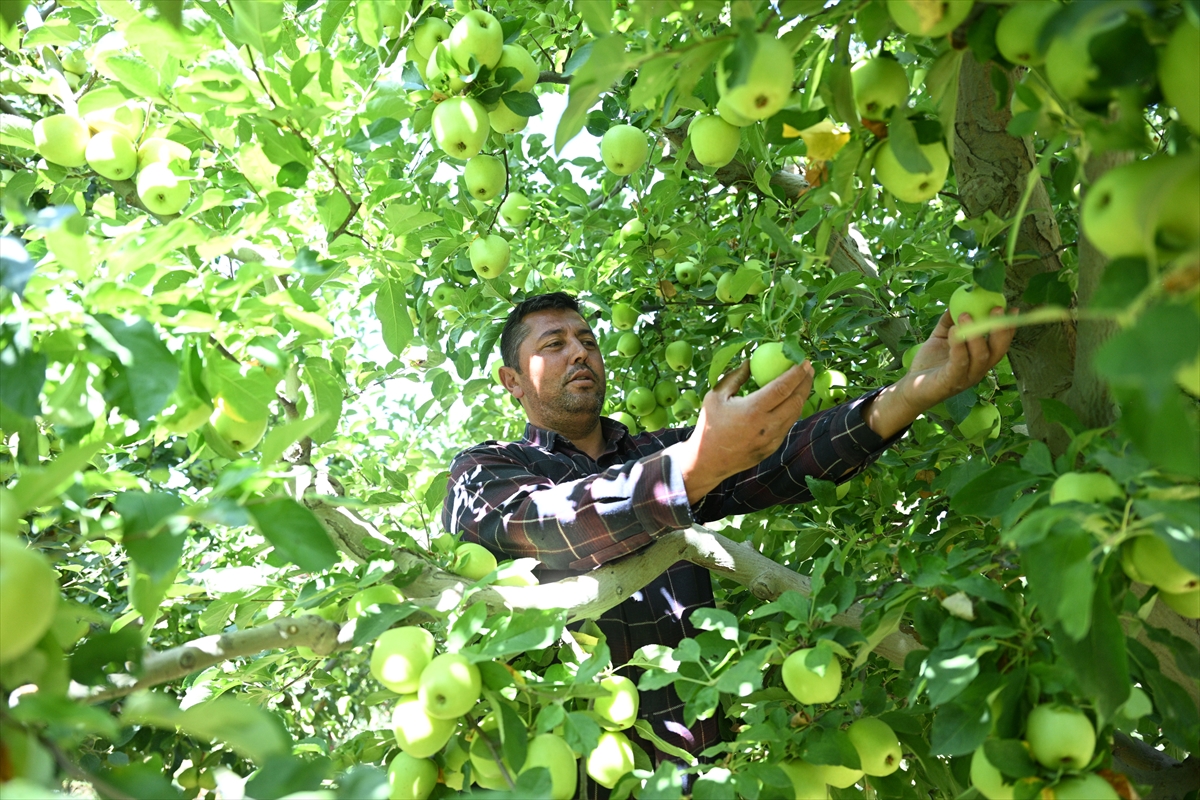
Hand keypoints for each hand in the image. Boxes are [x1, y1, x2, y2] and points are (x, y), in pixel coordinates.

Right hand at [669, 360, 813, 502]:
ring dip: (801, 396)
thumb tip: (749, 362)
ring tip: (803, 382)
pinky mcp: (773, 448)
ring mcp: (772, 439)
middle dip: (805, 382)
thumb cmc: (709, 424)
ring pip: (795, 414)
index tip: (804, 361)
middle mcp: (767, 425)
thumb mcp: (715, 396)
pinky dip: (792, 411)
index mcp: (753, 410)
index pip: (783, 387)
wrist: (708, 461)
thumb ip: (735, 378)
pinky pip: (787, 425)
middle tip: (808, 368)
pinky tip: (790, 401)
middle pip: (796, 401)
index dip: (797, 373)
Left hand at [904, 308, 1015, 410]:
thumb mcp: (941, 338)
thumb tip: (957, 301)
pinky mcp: (950, 382)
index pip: (1000, 344)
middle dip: (1000, 330)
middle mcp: (978, 369)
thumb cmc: (930, 363)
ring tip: (965, 314)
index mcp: (979, 359)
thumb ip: (950, 322)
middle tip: (996, 309)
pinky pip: (958, 363)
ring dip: (976, 334)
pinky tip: (954, 331)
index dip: (1008, 328)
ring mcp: (965, 377)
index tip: (1013, 309)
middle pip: (997, 351)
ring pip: (980, 357)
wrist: (912, 387)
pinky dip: (958, 346)